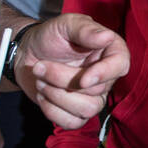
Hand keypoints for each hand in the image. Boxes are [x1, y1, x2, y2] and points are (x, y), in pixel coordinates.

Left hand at [14, 14, 129, 129]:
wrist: (27, 55)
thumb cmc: (49, 37)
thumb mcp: (65, 25)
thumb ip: (84, 29)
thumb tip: (106, 37)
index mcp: (109, 51)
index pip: (120, 65)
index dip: (104, 74)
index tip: (84, 79)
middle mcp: (105, 76)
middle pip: (96, 90)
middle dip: (63, 80)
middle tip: (41, 67)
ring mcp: (93, 96)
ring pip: (87, 110)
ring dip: (57, 97)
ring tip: (41, 80)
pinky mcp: (77, 112)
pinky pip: (73, 123)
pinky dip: (53, 112)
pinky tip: (43, 96)